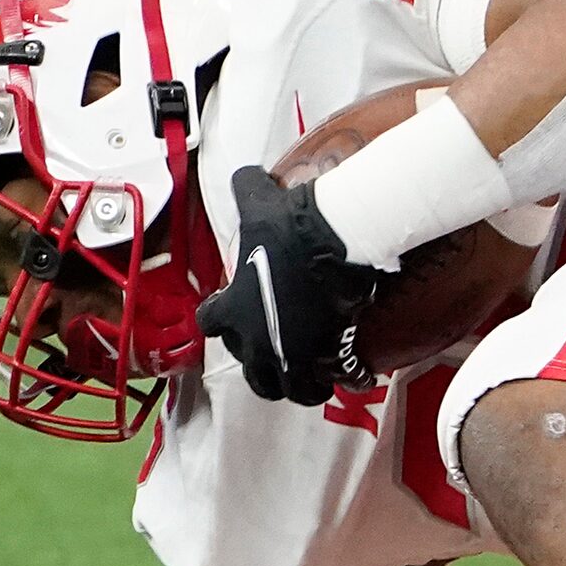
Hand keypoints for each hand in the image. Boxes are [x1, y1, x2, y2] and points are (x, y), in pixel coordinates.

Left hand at [194, 165, 379, 405]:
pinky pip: (335, 381)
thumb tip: (248, 176)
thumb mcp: (258, 201)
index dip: (221, 318)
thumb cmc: (287, 228)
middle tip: (275, 350)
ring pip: (290, 390)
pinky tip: (355, 375)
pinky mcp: (327, 357)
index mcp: (233, 311)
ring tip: (311, 375)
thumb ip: (246, 189)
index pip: (211, 324)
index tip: (233, 309)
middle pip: (252, 373)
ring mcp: (293, 355)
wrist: (331, 245)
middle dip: (262, 366)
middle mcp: (258, 343)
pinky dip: (345, 380)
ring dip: (299, 384)